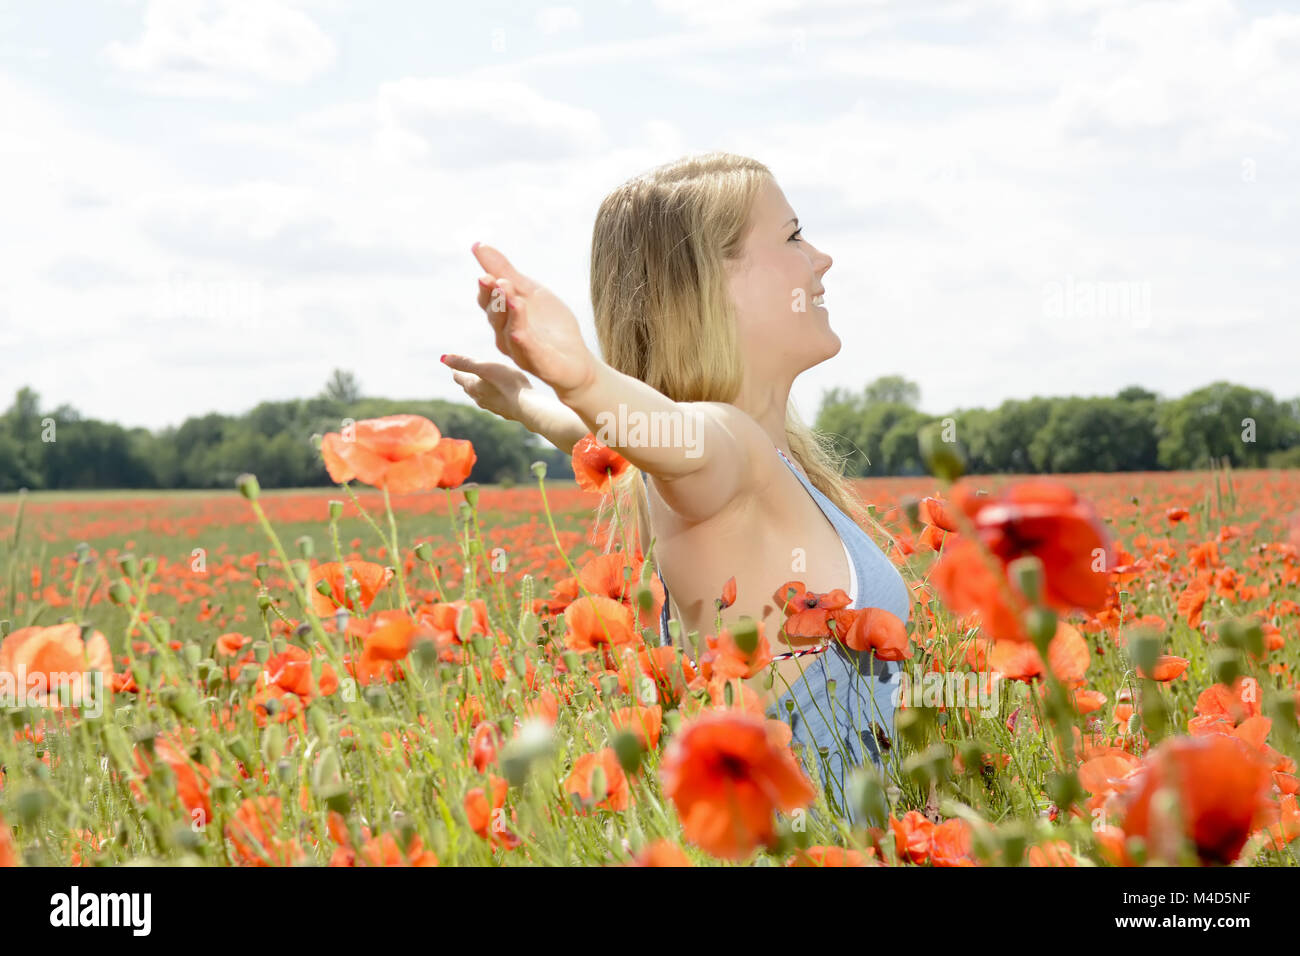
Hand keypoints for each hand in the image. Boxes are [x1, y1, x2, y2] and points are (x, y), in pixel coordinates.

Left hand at [441, 353, 532, 424]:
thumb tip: (443, 358)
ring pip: (480, 396)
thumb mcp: (486, 367)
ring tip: (479, 383)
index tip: (452, 363)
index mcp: (473, 387)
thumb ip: (465, 362)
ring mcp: (491, 406)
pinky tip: (497, 395)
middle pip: (468, 387)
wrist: (527, 406)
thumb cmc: (507, 383)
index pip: (459, 376)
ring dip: (478, 388)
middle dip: (465, 378)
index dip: (455, 368)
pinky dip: (491, 395)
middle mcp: (479, 398)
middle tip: (463, 372)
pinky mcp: (504, 411)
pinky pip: (493, 401)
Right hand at [471, 242, 598, 399]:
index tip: (485, 273)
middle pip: (495, 316)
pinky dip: (523, 339)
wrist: (577, 359)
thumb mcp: (531, 292)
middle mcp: (505, 336)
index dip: (486, 288)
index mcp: (502, 318)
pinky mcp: (538, 363)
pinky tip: (520, 330)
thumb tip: (477, 245)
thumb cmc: (551, 326)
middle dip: (495, 299)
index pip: (487, 301)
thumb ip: (506, 272)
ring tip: (512, 297)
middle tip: (497, 281)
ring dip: (509, 314)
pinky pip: (527, 350)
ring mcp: (520, 351)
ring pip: (509, 332)